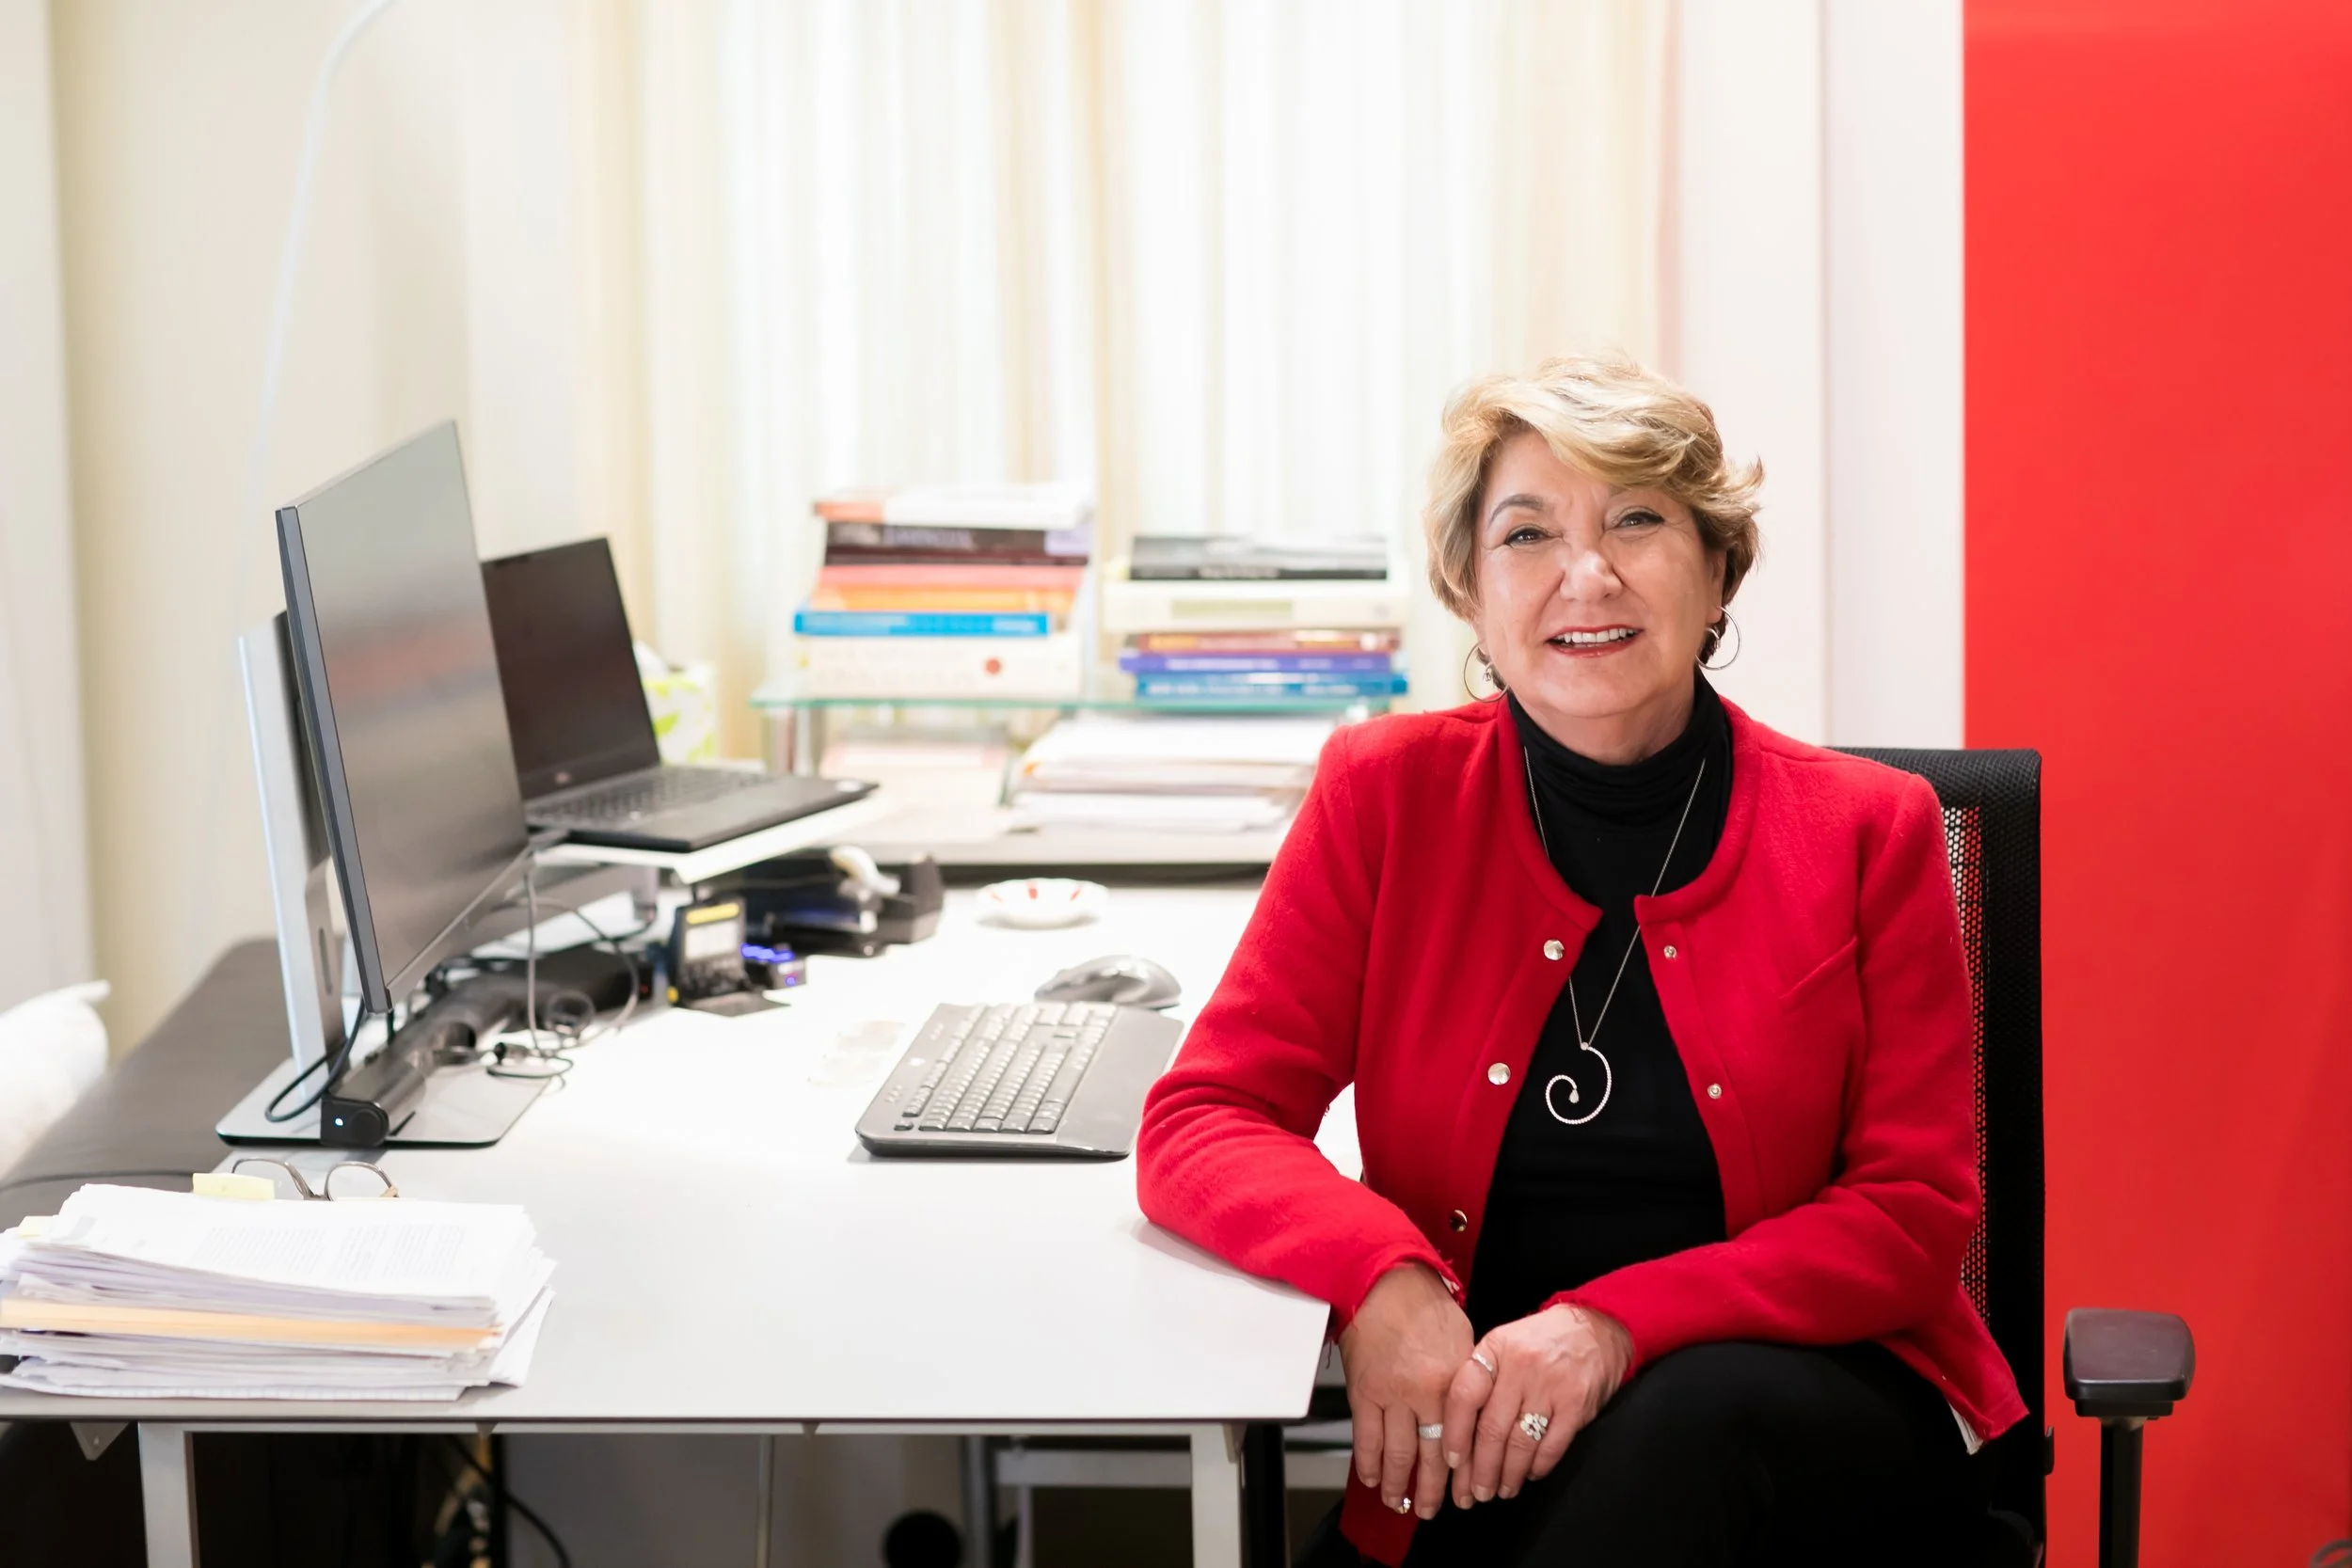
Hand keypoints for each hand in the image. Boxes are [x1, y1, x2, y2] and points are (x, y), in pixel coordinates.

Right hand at [1336, 1264, 1472, 1519]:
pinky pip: (1366, 1438)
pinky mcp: (1364, 1392)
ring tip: (1400, 1504)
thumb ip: (1465, 1382)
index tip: (1463, 1490)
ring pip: (1397, 1454)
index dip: (1462, 1472)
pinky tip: (1372, 1479)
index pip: (1463, 1441)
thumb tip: (1468, 1412)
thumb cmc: (1424, 1305)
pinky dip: (1368, 1464)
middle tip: (1431, 1509)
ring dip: (1399, 1485)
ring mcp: (1392, 1395)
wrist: (1384, 1281)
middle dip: (1432, 1490)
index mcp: (1455, 1382)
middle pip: (1432, 1456)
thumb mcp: (1462, 1343)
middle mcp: (1425, 1394)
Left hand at [1442, 1303, 1631, 1507]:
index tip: (1451, 1463)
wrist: (1595, 1328)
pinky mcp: (1577, 1404)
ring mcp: (1551, 1386)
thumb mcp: (1503, 1345)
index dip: (1454, 1434)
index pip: (1464, 1396)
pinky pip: (1552, 1447)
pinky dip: (1538, 1467)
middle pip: (1491, 1429)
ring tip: (1501, 1490)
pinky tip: (1530, 1475)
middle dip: (1480, 1470)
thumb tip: (1453, 1432)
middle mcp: (1520, 1367)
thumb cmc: (1539, 1341)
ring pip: (1520, 1444)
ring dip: (1508, 1475)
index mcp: (1495, 1349)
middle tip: (1474, 1493)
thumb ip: (1480, 1379)